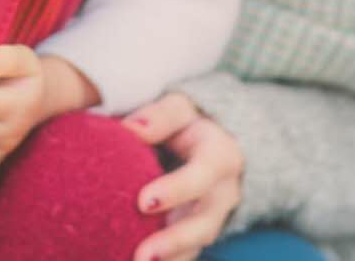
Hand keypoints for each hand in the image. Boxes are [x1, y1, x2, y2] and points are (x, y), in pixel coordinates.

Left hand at [123, 92, 243, 260]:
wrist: (215, 144)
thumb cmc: (188, 124)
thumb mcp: (180, 109)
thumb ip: (160, 117)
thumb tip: (130, 128)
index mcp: (220, 156)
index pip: (203, 174)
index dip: (176, 190)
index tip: (143, 202)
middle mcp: (223, 193)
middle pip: (205, 222)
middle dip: (175, 240)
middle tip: (142, 255)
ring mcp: (214, 218)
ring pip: (198, 245)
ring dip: (172, 258)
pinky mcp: (200, 234)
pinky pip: (187, 255)